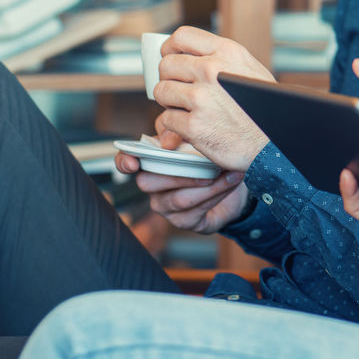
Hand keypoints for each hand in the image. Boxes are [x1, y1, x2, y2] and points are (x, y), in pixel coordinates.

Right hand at [115, 113, 250, 232]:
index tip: (133, 163)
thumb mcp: (197, 142)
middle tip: (208, 163)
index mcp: (151, 162)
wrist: (233, 181)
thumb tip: (171, 138)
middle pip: (150, 183)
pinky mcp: (184, 221)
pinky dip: (216, 194)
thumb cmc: (210, 159)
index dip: (124, 161)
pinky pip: (195, 211)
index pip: (125, 161)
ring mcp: (165, 207)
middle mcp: (153, 186)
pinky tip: (229, 183)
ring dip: (207, 185)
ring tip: (227, 172)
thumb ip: (181, 136)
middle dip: (181, 174)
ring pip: (178, 199)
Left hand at [152, 26, 273, 171]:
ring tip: (187, 110)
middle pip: (166, 65)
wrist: (275, 144)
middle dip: (169, 79)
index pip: (182, 36)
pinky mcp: (194, 126)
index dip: (170, 48)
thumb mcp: (250, 71)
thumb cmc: (265, 111)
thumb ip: (220, 60)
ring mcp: (201, 98)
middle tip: (180, 91)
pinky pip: (166, 120)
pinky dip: (173, 127)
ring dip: (169, 103)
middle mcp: (212, 70)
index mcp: (227, 53)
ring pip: (162, 92)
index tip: (169, 56)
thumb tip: (186, 59)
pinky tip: (191, 128)